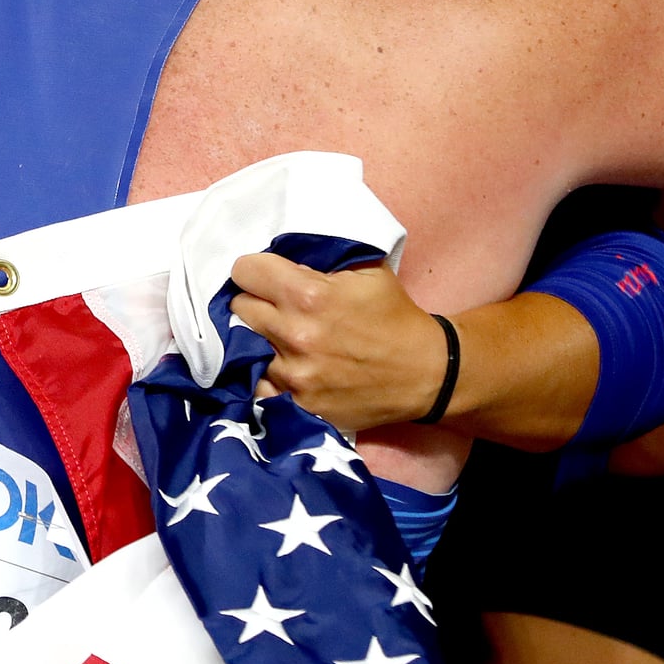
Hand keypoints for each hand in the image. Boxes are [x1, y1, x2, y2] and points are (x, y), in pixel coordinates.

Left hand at [228, 253, 448, 431]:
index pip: (245, 271)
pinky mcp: (297, 405)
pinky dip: (264, 375)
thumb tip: (283, 259)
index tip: (263, 275)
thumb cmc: (394, 316)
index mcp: (308, 295)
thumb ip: (320, 260)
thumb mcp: (365, 271)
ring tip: (279, 337)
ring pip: (243, 347)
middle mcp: (293, 334)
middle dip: (254, 300)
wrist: (424, 372)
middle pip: (238, 307)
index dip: (254, 269)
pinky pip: (256, 386)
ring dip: (258, 339)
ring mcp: (293, 374)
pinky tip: (280, 366)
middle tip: (273, 305)